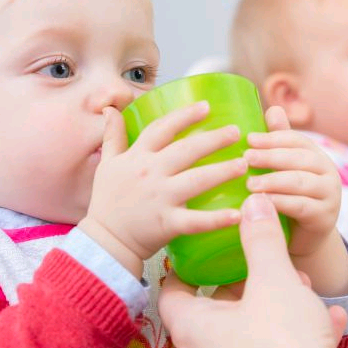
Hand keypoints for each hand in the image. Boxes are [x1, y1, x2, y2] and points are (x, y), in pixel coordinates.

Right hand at [79, 102, 246, 276]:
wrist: (104, 241)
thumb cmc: (107, 202)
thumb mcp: (107, 164)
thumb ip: (112, 135)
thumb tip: (109, 109)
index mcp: (138, 157)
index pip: (163, 128)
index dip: (185, 115)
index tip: (206, 106)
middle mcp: (150, 173)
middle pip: (187, 150)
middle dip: (214, 139)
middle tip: (237, 132)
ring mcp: (160, 198)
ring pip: (197, 180)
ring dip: (222, 171)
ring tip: (243, 164)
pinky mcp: (168, 223)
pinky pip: (196, 221)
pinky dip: (218, 219)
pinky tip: (238, 215)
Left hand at [158, 193, 347, 347]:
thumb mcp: (274, 280)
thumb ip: (262, 240)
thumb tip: (254, 206)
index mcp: (193, 328)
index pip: (172, 292)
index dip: (185, 268)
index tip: (201, 252)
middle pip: (215, 309)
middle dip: (245, 283)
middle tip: (264, 264)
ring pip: (249, 331)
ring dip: (275, 307)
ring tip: (303, 289)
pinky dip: (295, 336)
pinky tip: (329, 322)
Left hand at [244, 106, 340, 258]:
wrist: (303, 238)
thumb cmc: (288, 197)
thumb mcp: (283, 170)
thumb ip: (279, 143)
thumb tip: (273, 109)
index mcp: (315, 155)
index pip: (296, 140)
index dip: (273, 138)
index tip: (248, 139)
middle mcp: (327, 172)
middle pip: (299, 159)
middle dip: (271, 157)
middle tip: (245, 158)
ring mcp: (329, 195)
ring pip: (300, 182)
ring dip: (273, 181)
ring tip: (249, 184)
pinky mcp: (325, 217)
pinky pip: (302, 207)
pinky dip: (280, 203)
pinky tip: (262, 203)